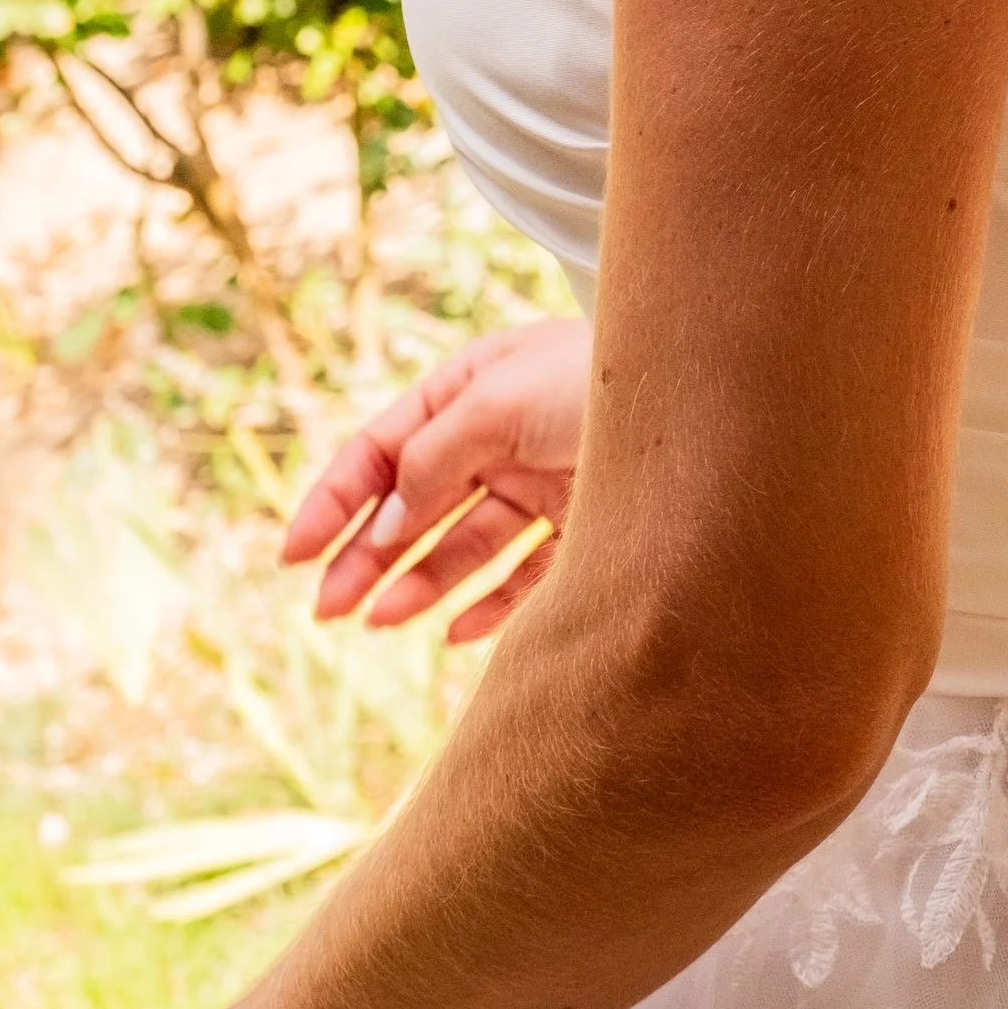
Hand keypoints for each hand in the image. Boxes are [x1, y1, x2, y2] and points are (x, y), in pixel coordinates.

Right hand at [284, 317, 591, 638]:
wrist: (714, 393)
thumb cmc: (603, 376)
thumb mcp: (501, 403)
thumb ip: (434, 461)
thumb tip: (383, 528)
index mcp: (471, 388)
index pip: (382, 449)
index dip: (334, 502)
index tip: (293, 557)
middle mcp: (503, 435)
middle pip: (416, 505)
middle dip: (367, 556)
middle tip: (327, 611)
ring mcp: (545, 481)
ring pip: (464, 545)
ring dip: (418, 584)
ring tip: (382, 621)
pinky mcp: (588, 526)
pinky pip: (526, 575)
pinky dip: (488, 605)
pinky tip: (451, 632)